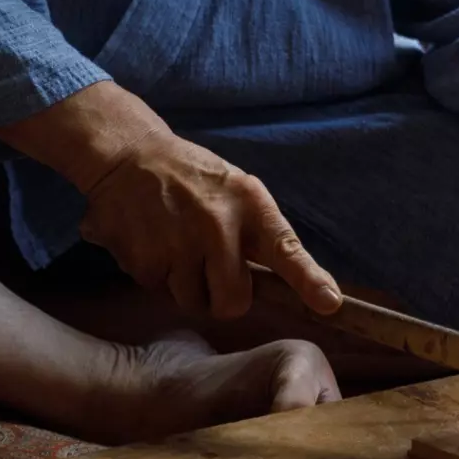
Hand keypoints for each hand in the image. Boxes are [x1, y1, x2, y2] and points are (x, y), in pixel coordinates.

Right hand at [78, 129, 342, 319]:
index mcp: (249, 203)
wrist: (129, 155)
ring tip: (177, 246)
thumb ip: (258, 234)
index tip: (329, 303)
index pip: (285, 248)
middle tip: (209, 269)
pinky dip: (157, 275)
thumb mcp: (236, 190)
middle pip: (232, 302)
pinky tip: (153, 242)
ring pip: (193, 302)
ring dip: (186, 286)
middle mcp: (217, 224)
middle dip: (222, 297)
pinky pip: (160, 291)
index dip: (309, 280)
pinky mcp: (145, 258)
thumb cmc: (192, 178)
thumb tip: (287, 288)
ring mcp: (179, 243)